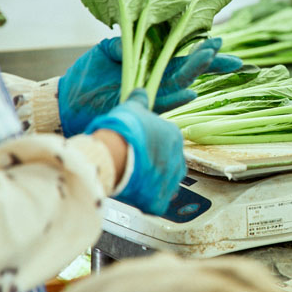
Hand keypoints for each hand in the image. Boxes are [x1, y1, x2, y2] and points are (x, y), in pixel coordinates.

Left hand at [60, 38, 242, 134]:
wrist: (67, 101)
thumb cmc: (86, 76)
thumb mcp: (105, 51)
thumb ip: (123, 43)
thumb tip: (134, 40)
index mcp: (151, 63)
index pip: (183, 56)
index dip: (203, 51)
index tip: (220, 41)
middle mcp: (156, 80)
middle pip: (190, 72)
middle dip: (211, 64)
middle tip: (233, 59)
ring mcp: (150, 96)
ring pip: (179, 85)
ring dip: (196, 75)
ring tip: (211, 60)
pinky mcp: (140, 110)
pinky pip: (162, 104)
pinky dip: (176, 99)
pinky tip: (191, 92)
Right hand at [86, 89, 185, 215]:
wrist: (113, 153)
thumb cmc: (123, 129)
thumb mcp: (131, 107)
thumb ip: (140, 100)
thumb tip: (142, 90)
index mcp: (174, 136)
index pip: (166, 142)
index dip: (150, 145)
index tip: (138, 147)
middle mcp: (178, 159)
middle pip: (167, 162)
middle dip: (153, 164)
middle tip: (134, 164)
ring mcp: (170, 181)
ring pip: (163, 182)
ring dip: (151, 181)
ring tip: (133, 178)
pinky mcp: (159, 200)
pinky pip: (155, 201)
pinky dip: (146, 199)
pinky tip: (134, 194)